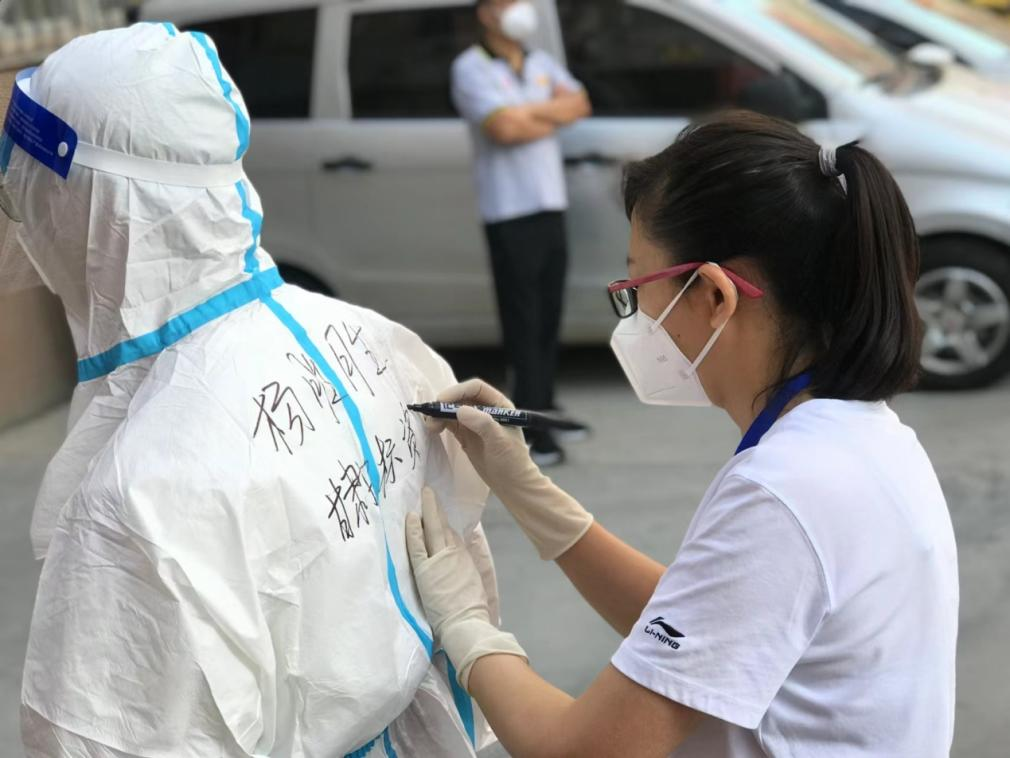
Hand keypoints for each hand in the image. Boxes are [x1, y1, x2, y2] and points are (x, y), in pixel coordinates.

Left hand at [406, 488, 526, 688]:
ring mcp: (440, 560)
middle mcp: (455, 555)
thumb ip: (467, 576)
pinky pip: (418, 545)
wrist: (467, 623)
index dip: (446, 526)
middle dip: (437, 509)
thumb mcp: (475, 587)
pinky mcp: (426, 568)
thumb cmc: (472, 613)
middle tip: (430, 492)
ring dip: (428, 511)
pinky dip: (415, 530)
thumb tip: (463, 574)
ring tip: (424, 494)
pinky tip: (411, 516)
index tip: (441, 515)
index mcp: (466, 560)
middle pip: (444, 527)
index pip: (454, 538)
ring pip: (433, 529)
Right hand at [429, 379, 530, 499]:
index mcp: (498, 404)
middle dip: (445, 403)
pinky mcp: (465, 434)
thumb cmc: (512, 461)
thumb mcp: (500, 441)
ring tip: (430, 426)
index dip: (458, 391)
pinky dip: (440, 424)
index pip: (476, 389)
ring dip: (439, 414)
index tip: (442, 401)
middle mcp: (485, 409)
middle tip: (430, 414)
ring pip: (452, 411)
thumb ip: (482, 424)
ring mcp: (474, 422)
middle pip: (461, 398)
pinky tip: (433, 429)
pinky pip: (450, 423)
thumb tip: (460, 410)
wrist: (512, 484)